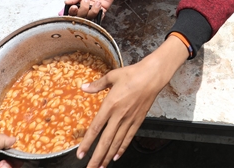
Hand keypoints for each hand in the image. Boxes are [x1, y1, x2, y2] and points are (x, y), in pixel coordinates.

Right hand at [62, 0, 121, 18]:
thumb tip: (66, 2)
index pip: (72, 9)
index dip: (72, 11)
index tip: (74, 7)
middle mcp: (85, 6)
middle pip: (80, 16)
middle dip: (83, 10)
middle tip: (87, 0)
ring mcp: (93, 9)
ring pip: (89, 18)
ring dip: (92, 11)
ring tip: (98, 2)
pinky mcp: (102, 10)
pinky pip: (99, 18)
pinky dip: (99, 14)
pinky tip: (100, 6)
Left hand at [77, 38, 187, 167]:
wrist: (153, 76)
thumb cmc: (132, 74)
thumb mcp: (112, 76)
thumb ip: (97, 84)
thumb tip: (83, 87)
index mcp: (110, 104)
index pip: (96, 128)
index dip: (87, 143)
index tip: (80, 154)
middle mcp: (119, 116)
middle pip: (106, 141)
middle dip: (97, 157)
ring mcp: (129, 120)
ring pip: (117, 142)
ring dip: (108, 156)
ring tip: (101, 167)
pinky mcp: (138, 120)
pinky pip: (128, 137)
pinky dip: (122, 148)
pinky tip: (116, 157)